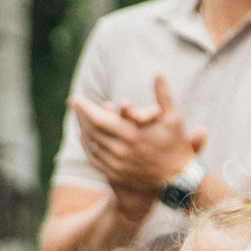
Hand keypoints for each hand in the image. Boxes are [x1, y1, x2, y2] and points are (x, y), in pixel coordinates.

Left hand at [71, 72, 202, 195]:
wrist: (177, 179)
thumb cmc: (176, 145)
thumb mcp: (174, 118)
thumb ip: (163, 94)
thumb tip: (158, 71)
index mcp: (132, 134)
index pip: (98, 119)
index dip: (84, 108)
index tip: (75, 98)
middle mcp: (121, 150)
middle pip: (90, 130)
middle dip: (80, 115)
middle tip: (73, 104)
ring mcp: (117, 164)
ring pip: (91, 144)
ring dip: (82, 129)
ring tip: (79, 117)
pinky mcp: (116, 174)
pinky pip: (94, 159)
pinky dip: (87, 146)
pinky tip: (85, 137)